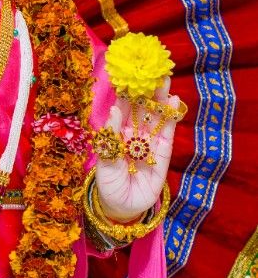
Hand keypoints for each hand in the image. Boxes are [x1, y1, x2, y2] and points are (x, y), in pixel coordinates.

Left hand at [95, 78, 180, 221]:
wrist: (123, 207)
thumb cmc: (108, 185)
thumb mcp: (104, 162)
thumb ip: (110, 138)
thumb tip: (113, 111)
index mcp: (117, 134)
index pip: (122, 109)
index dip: (125, 93)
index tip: (127, 74)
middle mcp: (134, 134)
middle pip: (141, 109)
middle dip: (145, 91)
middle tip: (150, 70)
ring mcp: (149, 142)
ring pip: (156, 117)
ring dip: (160, 99)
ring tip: (164, 80)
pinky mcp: (163, 153)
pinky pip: (167, 133)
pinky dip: (171, 118)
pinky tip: (173, 102)